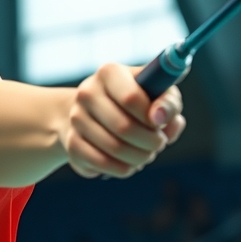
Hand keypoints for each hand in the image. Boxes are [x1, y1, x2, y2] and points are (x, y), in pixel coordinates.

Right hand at [62, 63, 184, 178]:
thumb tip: (160, 118)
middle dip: (150, 142)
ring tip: (146, 154)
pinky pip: (103, 163)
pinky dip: (123, 168)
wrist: (95, 114)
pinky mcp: (72, 143)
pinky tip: (129, 163)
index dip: (153, 117)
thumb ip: (168, 103)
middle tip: (159, 144)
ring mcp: (76, 118)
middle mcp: (87, 92)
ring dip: (139, 157)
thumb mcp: (158, 95)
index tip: (161, 124)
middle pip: (123, 127)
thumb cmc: (136, 102)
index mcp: (109, 73)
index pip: (131, 98)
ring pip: (115, 149)